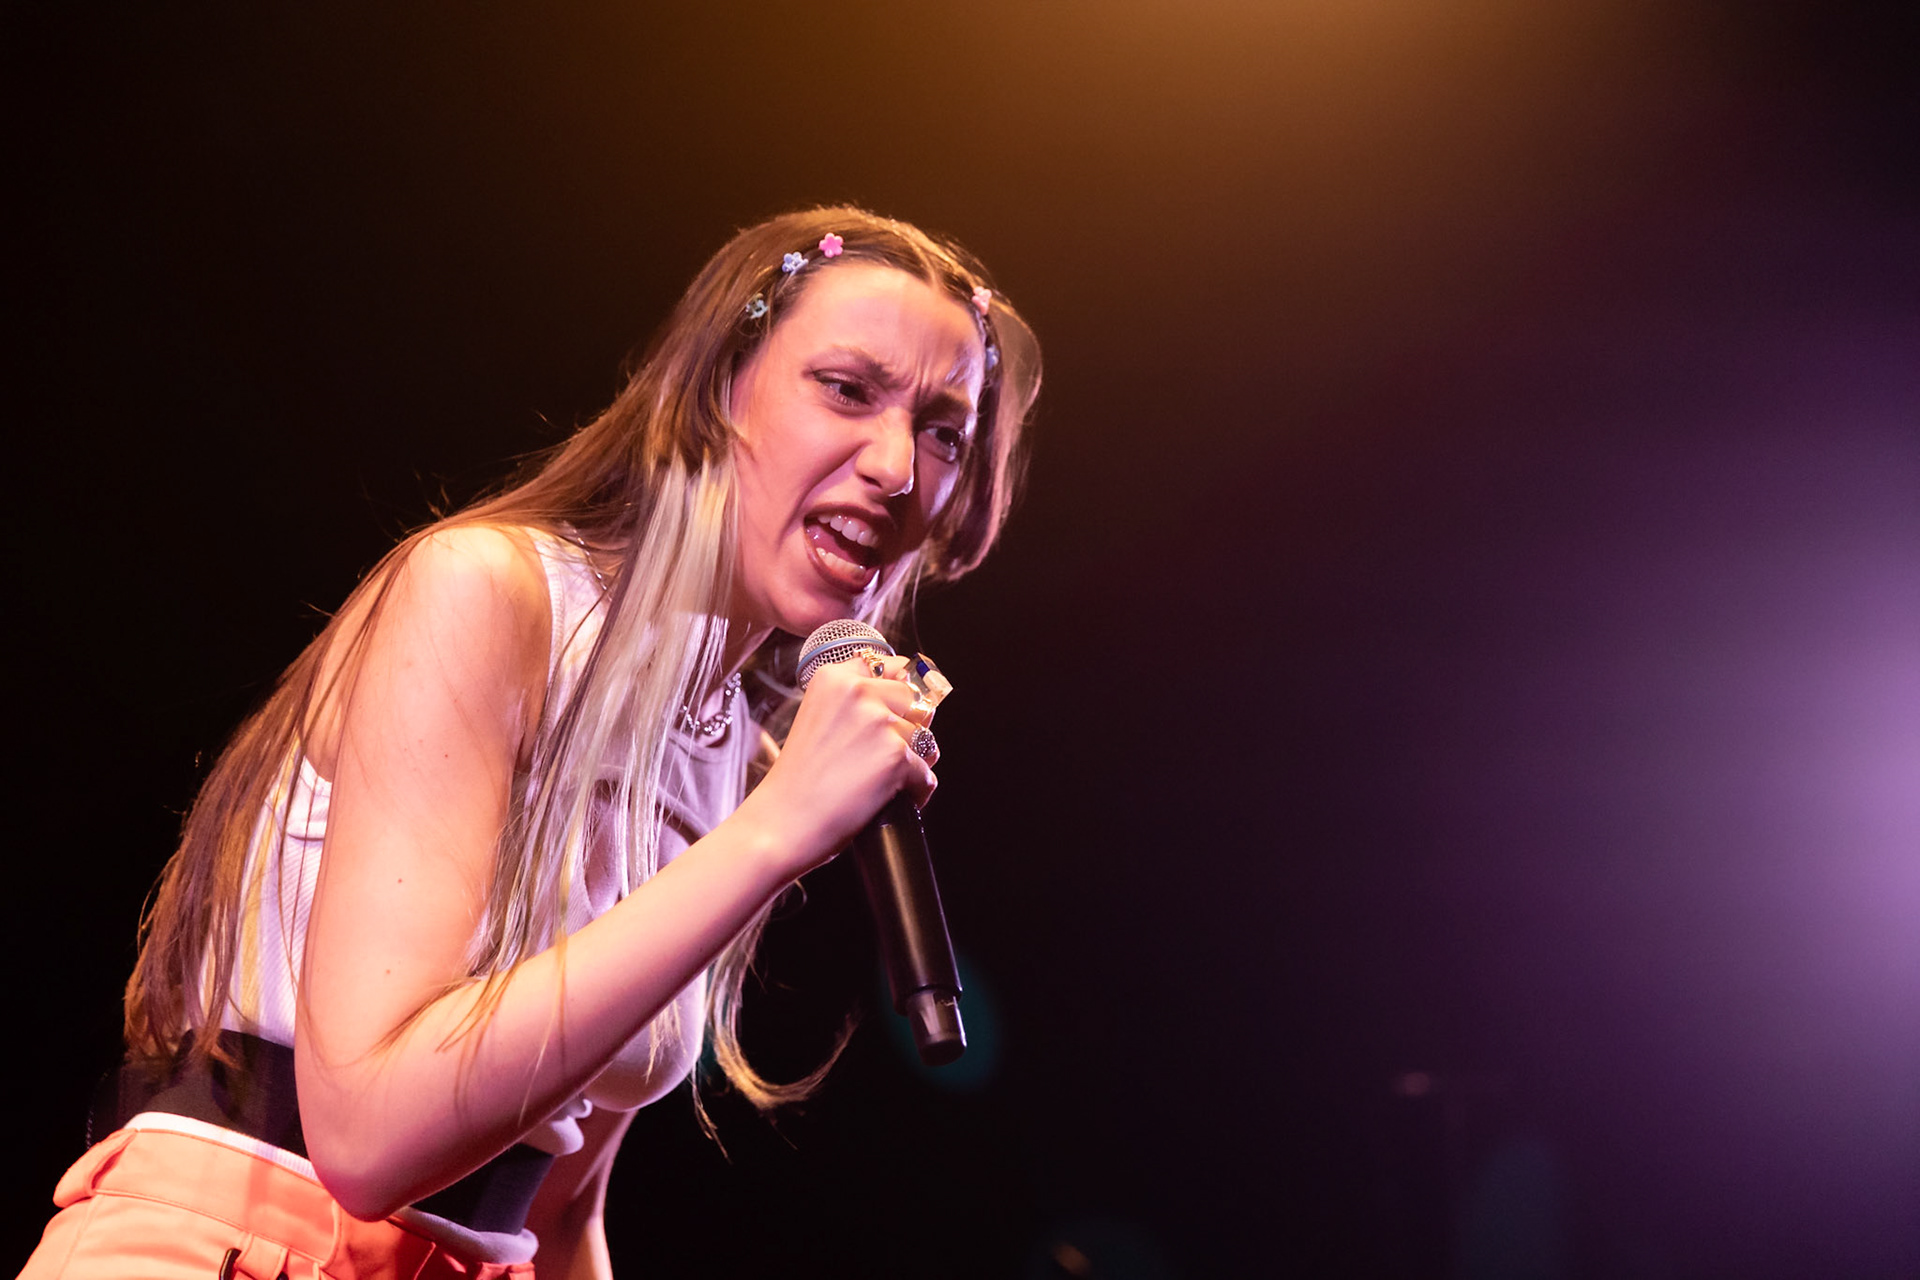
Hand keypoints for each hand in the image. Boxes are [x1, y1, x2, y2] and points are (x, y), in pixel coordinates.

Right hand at [741, 651, 936, 876]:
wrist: (780, 825)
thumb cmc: (797, 782)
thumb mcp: (818, 720)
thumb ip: (855, 703)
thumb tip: (913, 699)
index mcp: (834, 677)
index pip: (894, 666)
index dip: (901, 691)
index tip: (900, 709)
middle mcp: (858, 691)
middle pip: (917, 699)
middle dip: (912, 727)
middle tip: (884, 756)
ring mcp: (879, 723)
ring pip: (925, 739)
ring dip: (913, 764)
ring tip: (880, 783)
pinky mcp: (896, 757)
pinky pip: (926, 776)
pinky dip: (913, 794)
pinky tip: (885, 802)